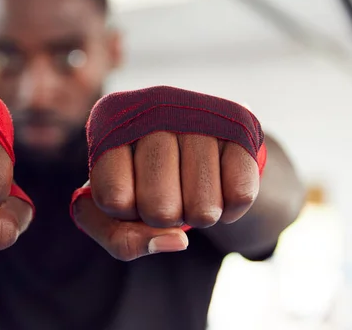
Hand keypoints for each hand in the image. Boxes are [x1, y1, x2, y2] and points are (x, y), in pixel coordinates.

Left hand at [71, 132, 259, 260]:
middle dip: (162, 217)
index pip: (113, 200)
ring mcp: (200, 117)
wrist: (191, 147)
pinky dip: (230, 208)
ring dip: (196, 215)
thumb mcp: (113, 212)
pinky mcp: (240, 129)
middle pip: (158, 209)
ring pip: (202, 210)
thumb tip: (177, 242)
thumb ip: (122, 241)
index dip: (124, 211)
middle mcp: (154, 109)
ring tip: (189, 187)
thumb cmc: (141, 181)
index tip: (127, 191)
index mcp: (111, 123)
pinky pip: (241, 196)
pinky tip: (218, 185)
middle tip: (164, 191)